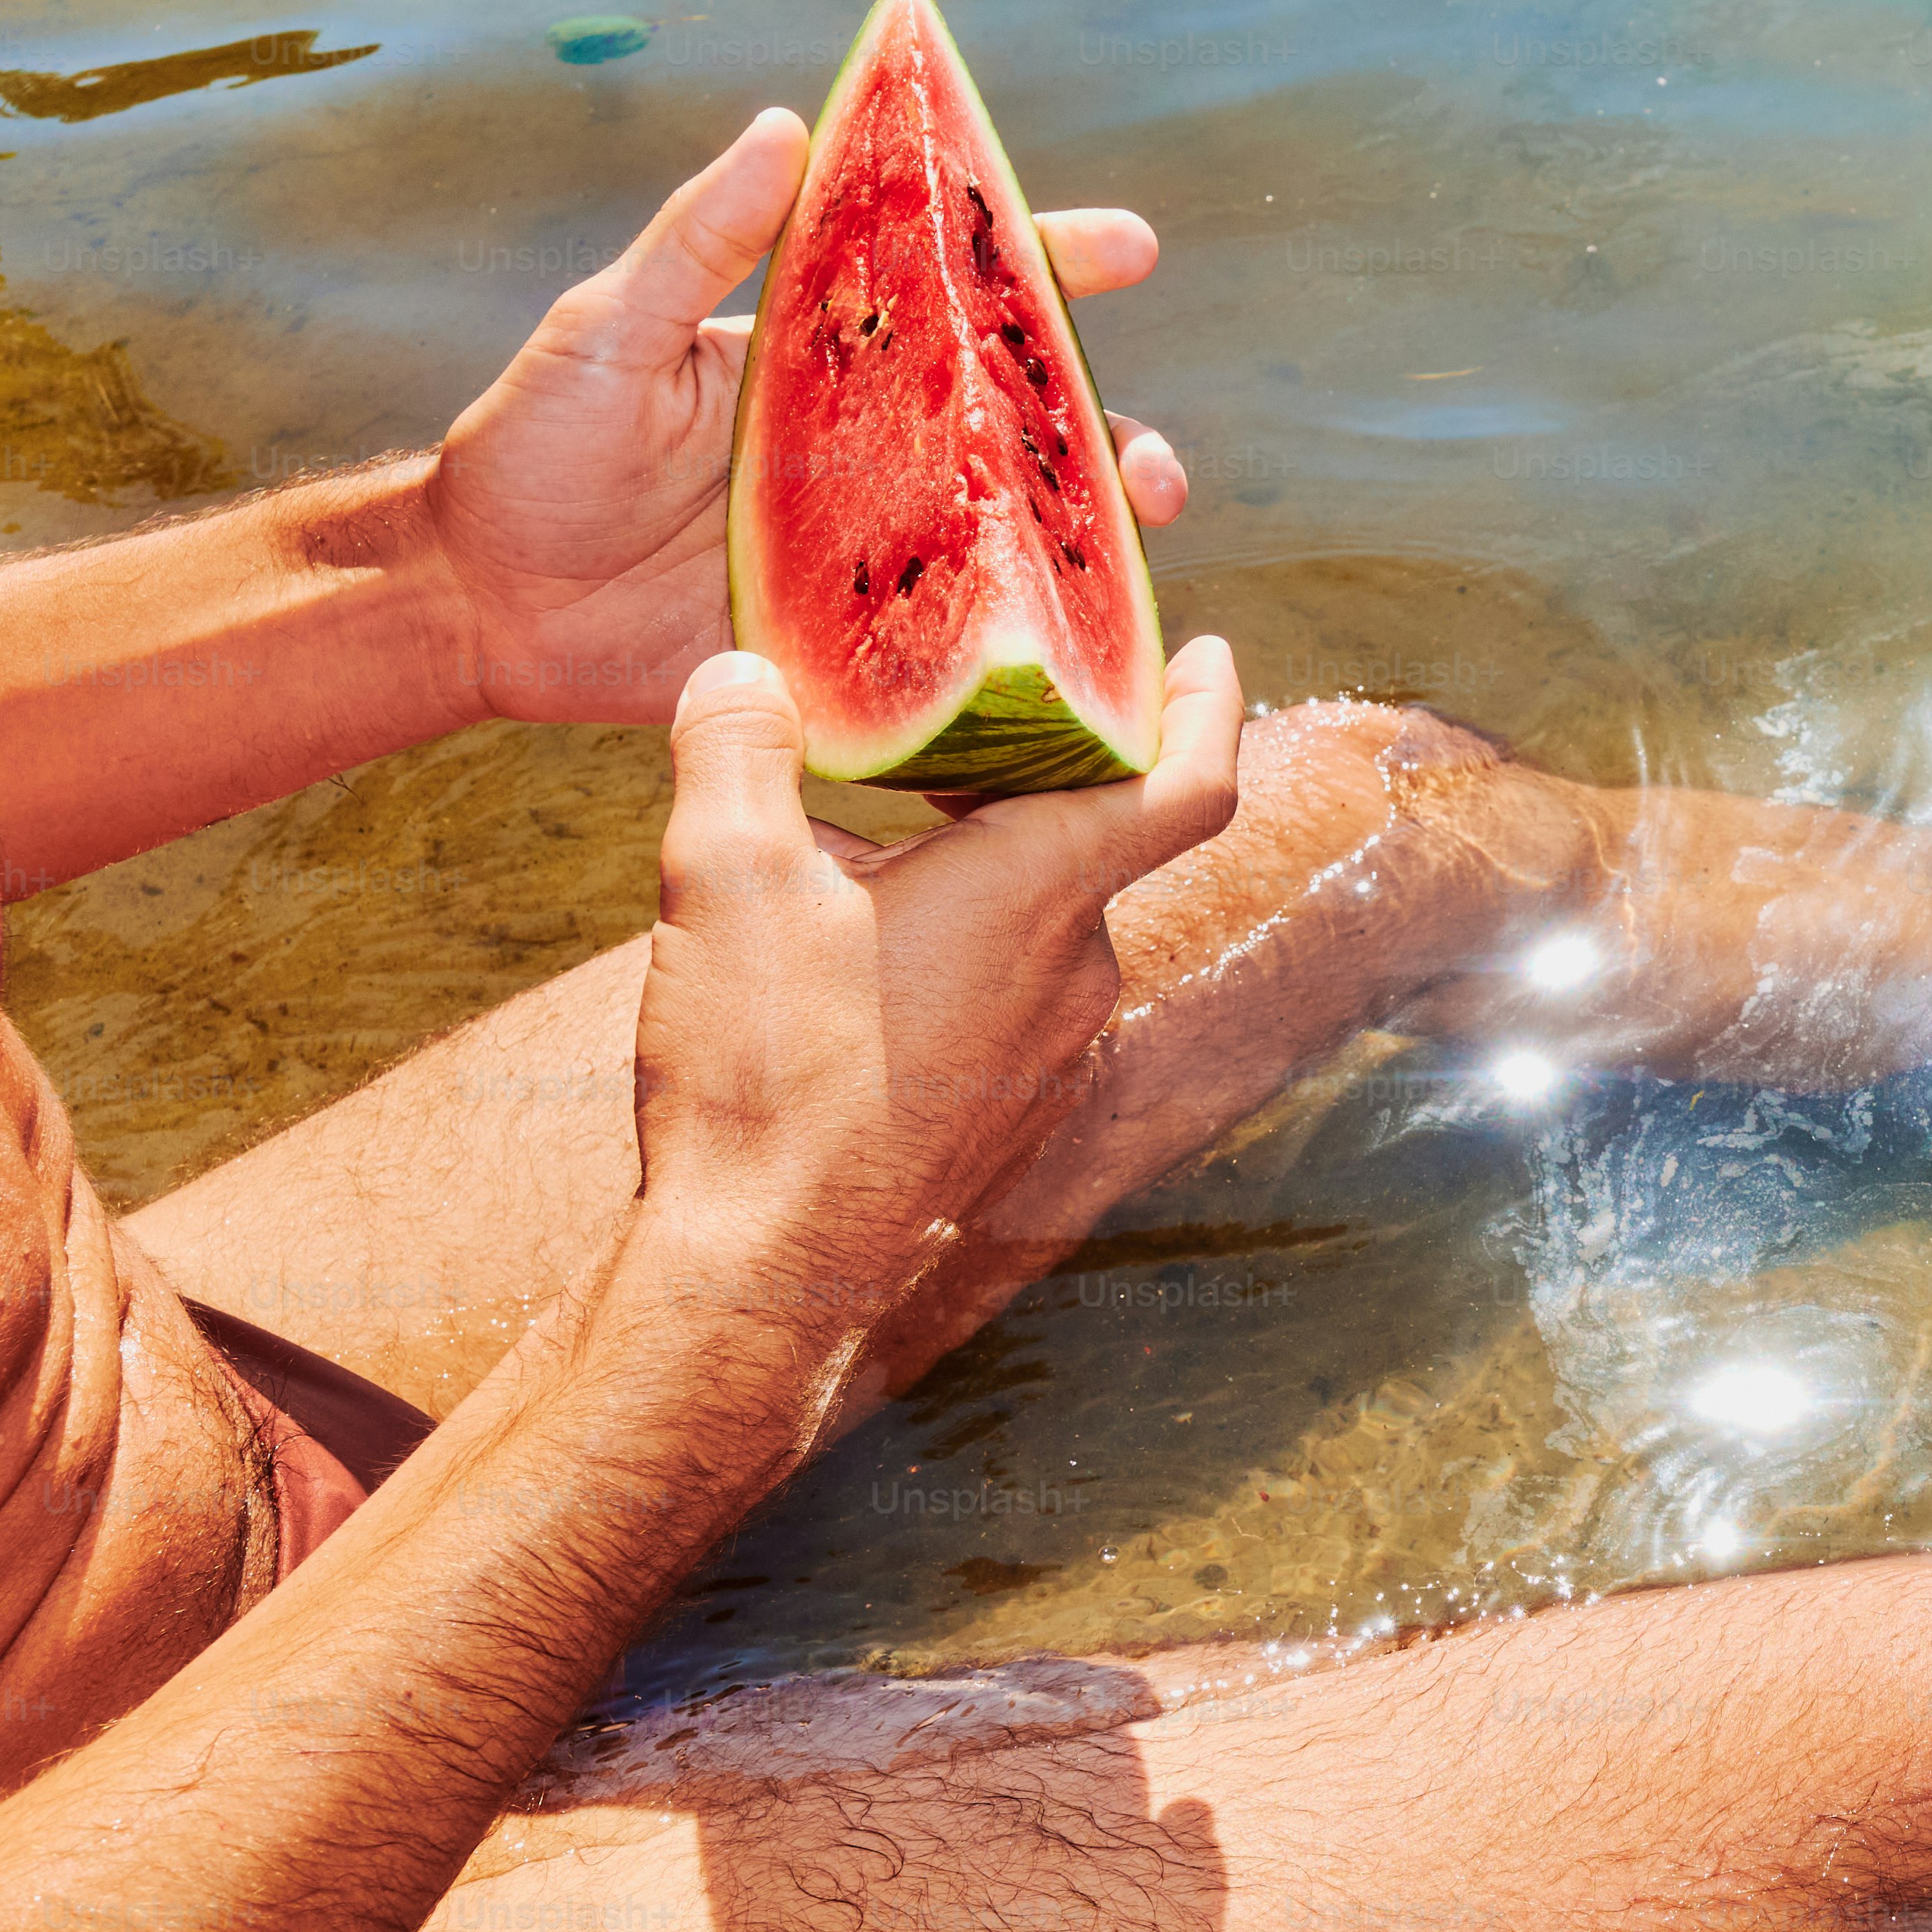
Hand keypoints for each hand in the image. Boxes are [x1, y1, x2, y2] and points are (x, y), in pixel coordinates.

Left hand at [425, 108, 1195, 724]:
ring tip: (1129, 543)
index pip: (953, 296)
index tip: (1129, 249)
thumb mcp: (606, 329)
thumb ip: (695, 240)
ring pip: (1003, 544)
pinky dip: (1009, 654)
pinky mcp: (838, 648)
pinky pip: (940, 650)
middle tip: (1146, 460)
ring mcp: (861, 554)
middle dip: (1100, 438)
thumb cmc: (532, 449)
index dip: (1043, 267)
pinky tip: (1066, 658)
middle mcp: (864, 453)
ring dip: (1082, 545)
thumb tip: (781, 128)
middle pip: (1013, 434)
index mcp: (824, 361)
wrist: (476, 603)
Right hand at [624, 634, 1243, 1384]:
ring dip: (977, 869)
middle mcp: (1077, 972)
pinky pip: (1008, 998)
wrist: (766, 1277)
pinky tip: (862, 951)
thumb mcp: (722, 878)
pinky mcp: (1012, 1115)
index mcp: (1041, 892)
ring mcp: (1052, 1054)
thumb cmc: (767, 1077)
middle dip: (1029, 775)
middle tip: (964, 713)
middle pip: (1092, 840)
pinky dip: (962, 950)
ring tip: (873, 832)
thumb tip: (740, 669)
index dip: (1209, 705)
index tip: (1206, 654)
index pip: (1188, 779)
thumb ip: (735, 747)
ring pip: (1038, 924)